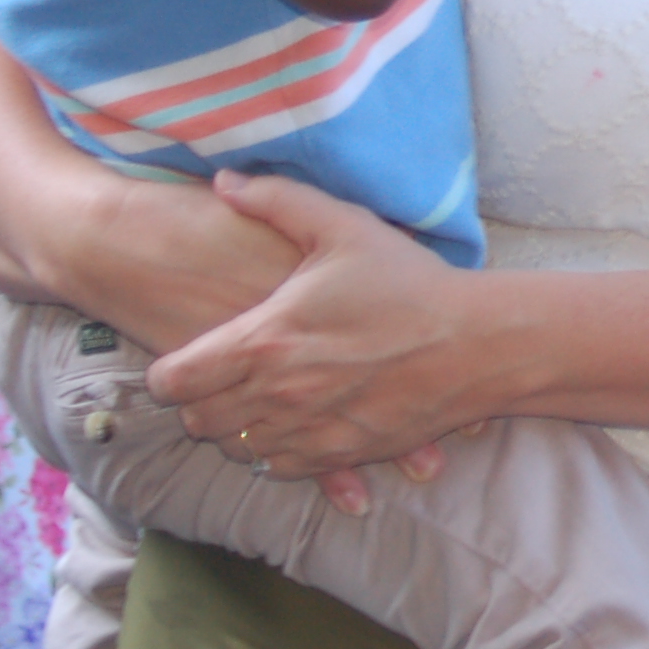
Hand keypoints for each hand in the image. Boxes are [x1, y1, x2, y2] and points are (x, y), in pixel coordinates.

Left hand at [146, 172, 490, 484]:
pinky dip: (276, 451)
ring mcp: (308, 430)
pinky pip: (279, 468)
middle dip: (201, 401)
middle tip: (224, 377)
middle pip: (197, 421)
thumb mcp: (346, 227)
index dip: (170, 370)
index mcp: (266, 340)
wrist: (478, 344)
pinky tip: (294, 421)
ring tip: (259, 399)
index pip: (173, 380)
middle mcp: (277, 394)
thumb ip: (278, 201)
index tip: (189, 357)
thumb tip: (222, 180)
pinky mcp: (340, 454)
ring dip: (237, 428)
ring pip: (236, 449)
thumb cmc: (410, 284)